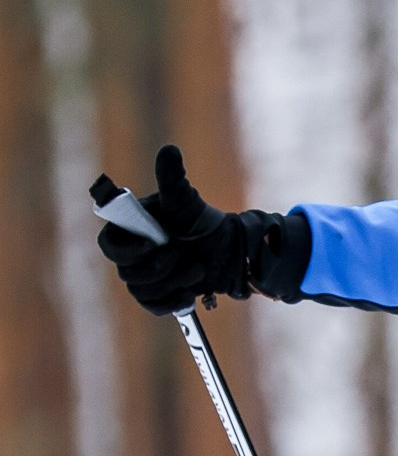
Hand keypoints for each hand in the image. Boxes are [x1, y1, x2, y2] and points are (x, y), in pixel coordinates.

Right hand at [96, 145, 285, 312]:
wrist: (230, 254)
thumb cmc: (204, 223)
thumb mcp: (187, 203)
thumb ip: (172, 181)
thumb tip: (169, 150)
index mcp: (131, 229)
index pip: (109, 245)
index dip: (126, 250)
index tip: (154, 244)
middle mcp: (132, 253)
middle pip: (127, 272)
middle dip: (160, 267)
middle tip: (183, 254)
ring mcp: (143, 276)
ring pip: (141, 291)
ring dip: (173, 281)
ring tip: (195, 268)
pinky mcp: (158, 295)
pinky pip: (153, 306)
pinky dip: (173, 300)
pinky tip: (189, 291)